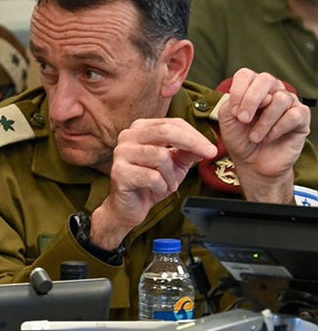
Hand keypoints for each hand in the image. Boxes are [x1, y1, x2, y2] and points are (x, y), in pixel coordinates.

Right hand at [91, 118, 216, 248]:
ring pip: (160, 156)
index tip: (212, 149)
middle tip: (209, 155)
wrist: (129, 207)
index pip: (172, 123)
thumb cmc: (150, 183)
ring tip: (169, 184)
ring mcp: (121, 154)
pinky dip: (161, 186)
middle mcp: (127, 137)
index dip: (195, 135)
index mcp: (140, 129)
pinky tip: (157, 190)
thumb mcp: (175, 164)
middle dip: (192, 143)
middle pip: (165, 131)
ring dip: (171, 175)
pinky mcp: (119, 173)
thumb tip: (205, 146)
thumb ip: (187, 151)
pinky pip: (152, 177)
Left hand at [219, 68, 309, 202]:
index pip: (246, 75)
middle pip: (266, 79)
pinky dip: (277, 128)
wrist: (253, 163)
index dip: (238, 91)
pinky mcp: (301, 118)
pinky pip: (294, 115)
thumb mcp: (227, 120)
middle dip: (251, 100)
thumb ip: (233, 103)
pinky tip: (270, 138)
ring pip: (280, 99)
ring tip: (255, 137)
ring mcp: (289, 103)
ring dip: (263, 121)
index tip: (233, 113)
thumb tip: (261, 97)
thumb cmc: (240, 139)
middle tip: (243, 120)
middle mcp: (272, 91)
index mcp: (252, 89)